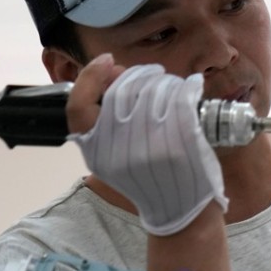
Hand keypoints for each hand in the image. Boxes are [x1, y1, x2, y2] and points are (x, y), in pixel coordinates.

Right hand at [67, 57, 227, 235]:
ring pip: (153, 90)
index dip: (88, 78)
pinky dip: (189, 86)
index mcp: (96, 153)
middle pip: (121, 91)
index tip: (107, 61)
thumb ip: (104, 123)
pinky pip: (182, 98)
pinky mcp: (183, 142)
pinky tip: (192, 86)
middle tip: (150, 75)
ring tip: (171, 86)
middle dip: (137, 74)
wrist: (182, 210)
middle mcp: (119, 149)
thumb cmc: (149, 178)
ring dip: (164, 80)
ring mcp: (151, 145)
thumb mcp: (113, 159)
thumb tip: (113, 71)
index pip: (77, 108)